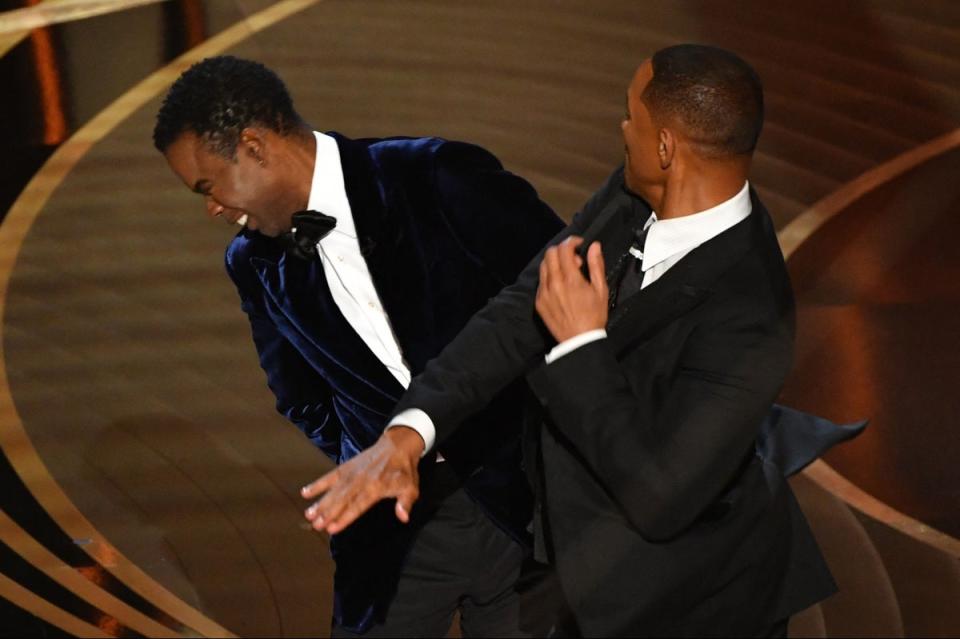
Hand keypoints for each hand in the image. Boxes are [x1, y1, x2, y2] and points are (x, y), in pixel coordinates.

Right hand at [301, 426, 424, 533]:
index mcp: (376, 487)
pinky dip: (317, 484)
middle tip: (315, 525)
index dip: (344, 517)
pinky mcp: (346, 467)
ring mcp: (352, 473)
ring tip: (309, 514)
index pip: (357, 506)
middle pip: (342, 500)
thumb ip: (405, 503)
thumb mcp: (411, 487)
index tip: (332, 528)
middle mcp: (361, 481)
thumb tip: (403, 517)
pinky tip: (305, 493)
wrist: (398, 445)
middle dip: (328, 513)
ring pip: (333, 490)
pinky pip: (330, 476)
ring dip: (320, 502)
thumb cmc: (404, 470)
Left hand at [536, 237, 607, 341]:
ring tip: (568, 273)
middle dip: (562, 250)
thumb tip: (594, 246)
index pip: (564, 249)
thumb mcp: (601, 289)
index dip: (572, 242)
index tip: (579, 244)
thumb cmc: (594, 316)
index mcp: (571, 280)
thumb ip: (596, 265)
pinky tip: (561, 286)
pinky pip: (541, 282)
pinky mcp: (539, 302)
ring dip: (555, 263)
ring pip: (543, 266)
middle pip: (550, 253)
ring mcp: (544, 293)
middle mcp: (554, 284)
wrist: (579, 340)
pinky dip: (550, 277)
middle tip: (575, 260)